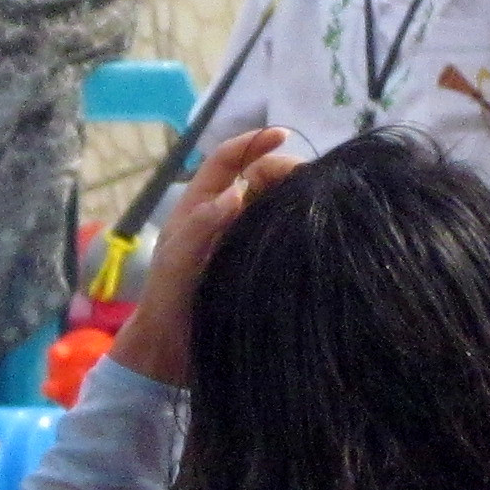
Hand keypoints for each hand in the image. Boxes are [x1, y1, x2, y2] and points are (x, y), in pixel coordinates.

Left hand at [111, 125, 298, 386]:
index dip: (252, 143)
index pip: (227, 161)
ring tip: (320, 198)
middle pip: (257, 180)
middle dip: (282, 168)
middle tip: (311, 178)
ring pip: (272, 207)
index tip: (282, 136)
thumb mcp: (178, 261)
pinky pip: (280, 239)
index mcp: (199, 207)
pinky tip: (317, 233)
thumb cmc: (168, 302)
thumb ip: (201, 226)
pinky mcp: (258, 267)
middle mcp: (224, 219)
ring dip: (293, 198)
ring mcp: (241, 242)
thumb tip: (236, 192)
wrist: (172, 353)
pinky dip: (298, 230)